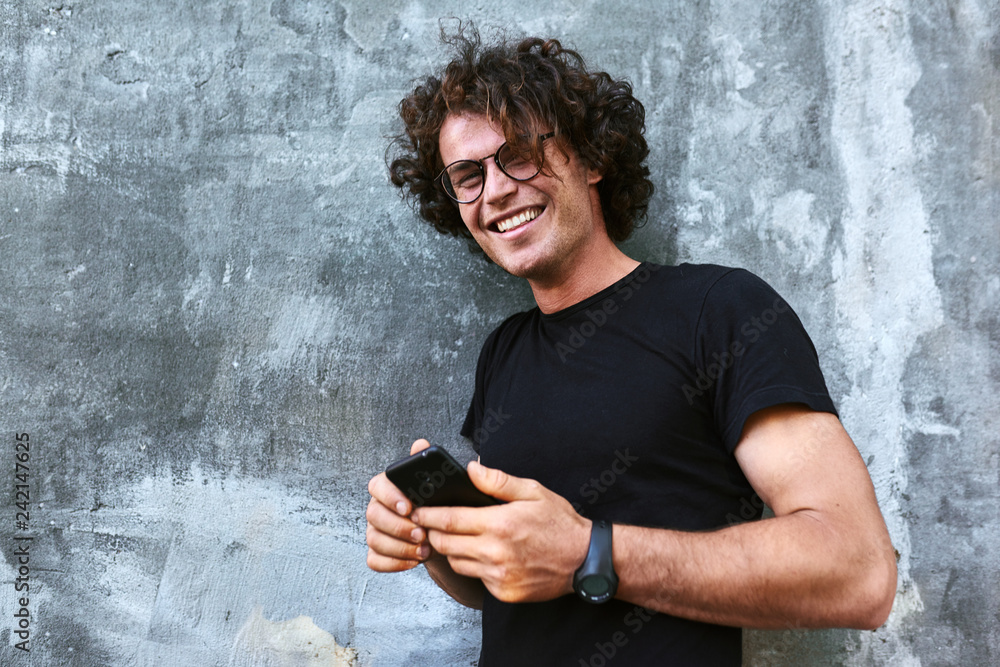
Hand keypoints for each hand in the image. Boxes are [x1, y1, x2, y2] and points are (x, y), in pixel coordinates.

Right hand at [365, 439, 433, 571]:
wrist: (444, 534)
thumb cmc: (439, 506)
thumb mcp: (440, 485)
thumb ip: (429, 465)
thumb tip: (420, 444)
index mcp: (389, 487)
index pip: (377, 485)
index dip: (390, 496)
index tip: (408, 507)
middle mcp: (377, 508)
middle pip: (374, 515)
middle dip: (398, 527)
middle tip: (421, 534)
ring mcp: (375, 531)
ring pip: (374, 539)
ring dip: (400, 547)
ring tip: (424, 549)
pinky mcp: (377, 553)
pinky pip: (375, 560)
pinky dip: (394, 563)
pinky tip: (414, 560)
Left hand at [411, 461, 591, 602]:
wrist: (584, 560)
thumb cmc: (559, 523)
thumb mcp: (532, 492)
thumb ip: (497, 481)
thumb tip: (471, 469)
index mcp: (499, 524)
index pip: (448, 520)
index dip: (427, 515)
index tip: (418, 510)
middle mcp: (495, 553)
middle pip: (445, 544)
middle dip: (434, 532)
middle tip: (432, 523)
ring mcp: (498, 575)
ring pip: (457, 563)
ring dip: (453, 549)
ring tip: (461, 537)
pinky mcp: (503, 592)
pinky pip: (476, 577)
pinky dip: (474, 565)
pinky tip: (485, 554)